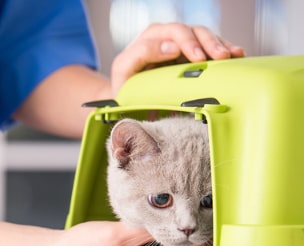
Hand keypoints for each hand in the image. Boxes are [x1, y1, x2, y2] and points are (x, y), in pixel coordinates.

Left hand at [110, 23, 244, 94]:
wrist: (128, 97)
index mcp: (150, 38)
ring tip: (232, 56)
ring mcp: (183, 45)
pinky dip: (225, 50)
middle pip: (192, 32)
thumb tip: (171, 48)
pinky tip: (238, 56)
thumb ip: (141, 55)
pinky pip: (212, 48)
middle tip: (220, 57)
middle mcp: (169, 37)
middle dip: (207, 43)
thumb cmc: (124, 84)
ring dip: (220, 45)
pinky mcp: (194, 54)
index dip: (185, 43)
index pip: (171, 33)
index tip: (196, 58)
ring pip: (205, 37)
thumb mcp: (124, 70)